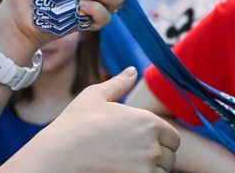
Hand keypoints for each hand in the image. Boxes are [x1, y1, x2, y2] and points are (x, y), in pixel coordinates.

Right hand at [33, 68, 179, 172]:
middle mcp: (152, 144)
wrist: (60, 153)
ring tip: (129, 163)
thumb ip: (118, 84)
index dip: (161, 140)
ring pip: (162, 172)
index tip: (144, 142)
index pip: (173, 138)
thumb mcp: (95, 96)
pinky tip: (125, 171)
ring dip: (151, 169)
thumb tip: (132, 70)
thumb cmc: (75, 123)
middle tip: (135, 155)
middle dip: (157, 156)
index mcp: (147, 121)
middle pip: (170, 157)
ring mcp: (145, 166)